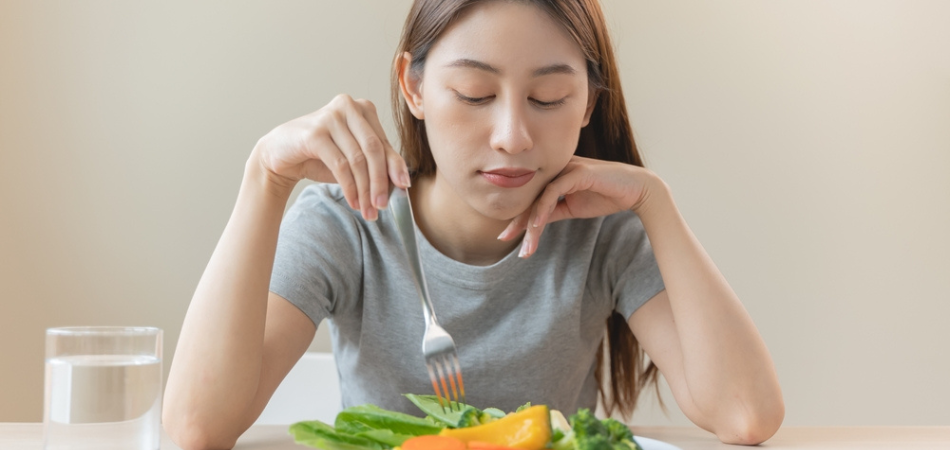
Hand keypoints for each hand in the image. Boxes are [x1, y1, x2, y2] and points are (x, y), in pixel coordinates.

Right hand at [252, 94, 410, 219]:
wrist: (280, 154)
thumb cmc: (321, 156)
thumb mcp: (353, 158)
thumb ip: (376, 164)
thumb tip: (402, 184)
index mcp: (363, 108)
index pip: (384, 143)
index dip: (395, 168)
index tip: (403, 189)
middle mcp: (348, 107)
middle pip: (374, 150)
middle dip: (380, 182)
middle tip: (382, 206)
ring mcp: (330, 117)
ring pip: (358, 160)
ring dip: (365, 190)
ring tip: (368, 210)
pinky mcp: (315, 133)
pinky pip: (340, 165)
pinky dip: (349, 187)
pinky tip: (353, 202)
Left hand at [498, 156, 663, 256]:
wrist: (636, 190)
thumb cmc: (605, 196)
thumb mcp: (572, 208)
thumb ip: (552, 211)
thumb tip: (533, 224)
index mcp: (554, 176)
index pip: (530, 197)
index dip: (517, 216)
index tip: (506, 236)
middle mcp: (556, 169)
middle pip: (530, 195)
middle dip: (517, 220)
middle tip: (504, 238)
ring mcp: (566, 168)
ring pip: (539, 195)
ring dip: (531, 221)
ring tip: (527, 243)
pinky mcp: (577, 172)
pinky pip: (553, 190)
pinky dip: (543, 208)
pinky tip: (537, 225)